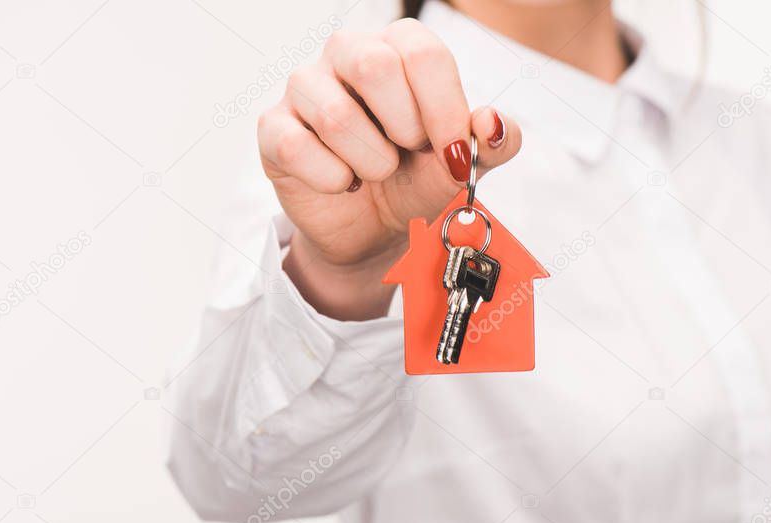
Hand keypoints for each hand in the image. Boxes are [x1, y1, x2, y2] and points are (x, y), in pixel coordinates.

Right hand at [258, 19, 521, 318]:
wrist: (374, 227)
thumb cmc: (416, 179)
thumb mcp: (464, 164)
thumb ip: (495, 142)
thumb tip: (493, 124)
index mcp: (398, 48)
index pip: (422, 52)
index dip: (444, 109)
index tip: (454, 153)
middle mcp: (346, 54)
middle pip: (373, 65)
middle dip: (404, 127)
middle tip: (408, 154)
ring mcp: (304, 87)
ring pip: (335, 115)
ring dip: (371, 162)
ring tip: (376, 172)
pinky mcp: (274, 129)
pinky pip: (297, 149)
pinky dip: (334, 180)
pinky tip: (345, 184)